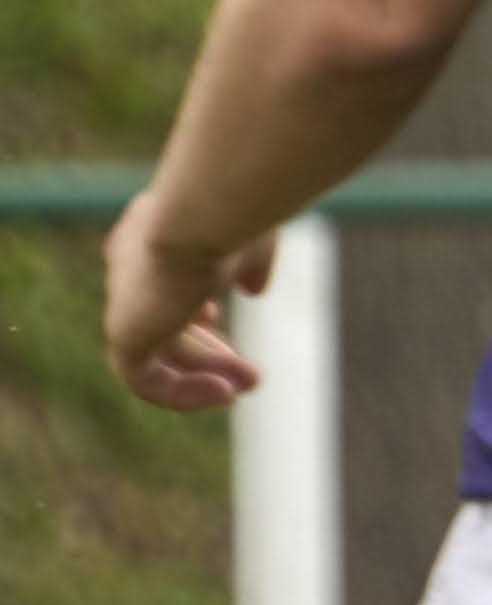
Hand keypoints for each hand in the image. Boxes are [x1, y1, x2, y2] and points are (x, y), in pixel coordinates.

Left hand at [104, 199, 272, 411]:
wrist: (206, 212)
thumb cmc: (235, 215)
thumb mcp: (250, 239)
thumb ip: (249, 264)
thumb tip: (254, 291)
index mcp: (152, 239)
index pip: (159, 285)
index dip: (188, 308)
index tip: (216, 318)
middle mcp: (130, 270)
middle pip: (161, 325)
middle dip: (205, 354)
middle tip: (248, 375)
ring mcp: (125, 303)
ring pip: (157, 355)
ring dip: (203, 376)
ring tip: (244, 388)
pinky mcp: (125, 334)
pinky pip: (144, 380)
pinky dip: (181, 393)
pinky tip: (222, 393)